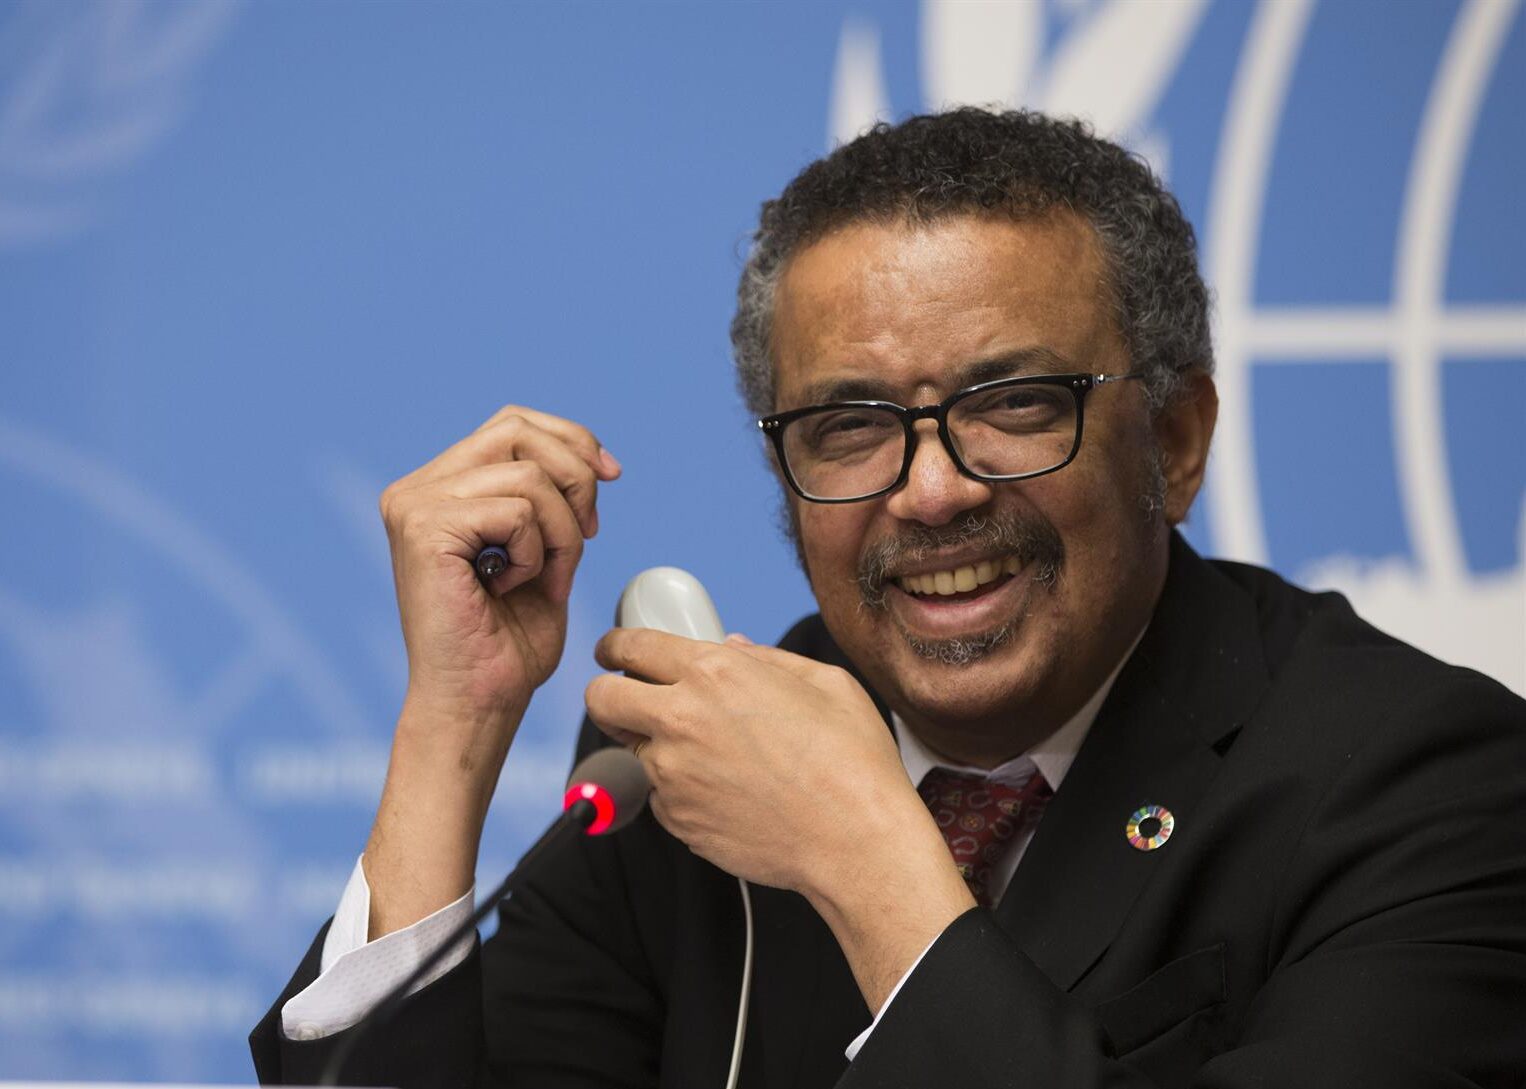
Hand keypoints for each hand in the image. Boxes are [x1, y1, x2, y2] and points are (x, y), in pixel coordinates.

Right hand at [381, 404, 618, 731]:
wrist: (479, 703)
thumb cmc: (509, 644)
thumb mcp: (542, 552)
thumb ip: (550, 498)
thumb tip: (593, 458)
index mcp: (440, 487)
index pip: (513, 424)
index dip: (572, 440)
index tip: (612, 476)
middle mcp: (416, 488)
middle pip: (520, 431)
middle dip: (575, 481)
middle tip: (584, 538)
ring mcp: (414, 504)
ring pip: (529, 475)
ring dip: (560, 532)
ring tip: (542, 577)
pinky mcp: (423, 528)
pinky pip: (518, 511)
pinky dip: (536, 552)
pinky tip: (511, 587)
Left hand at [585, 629, 974, 1011]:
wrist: (855, 842)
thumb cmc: (852, 761)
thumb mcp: (825, 685)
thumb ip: (768, 658)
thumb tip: (732, 647)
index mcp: (716, 673)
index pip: (631, 646)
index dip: (615, 645)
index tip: (614, 652)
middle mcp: (682, 719)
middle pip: (601, 697)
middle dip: (608, 692)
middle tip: (631, 697)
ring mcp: (673, 774)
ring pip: (632, 749)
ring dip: (656, 745)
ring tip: (712, 755)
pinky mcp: (676, 819)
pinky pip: (660, 794)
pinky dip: (679, 789)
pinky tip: (727, 791)